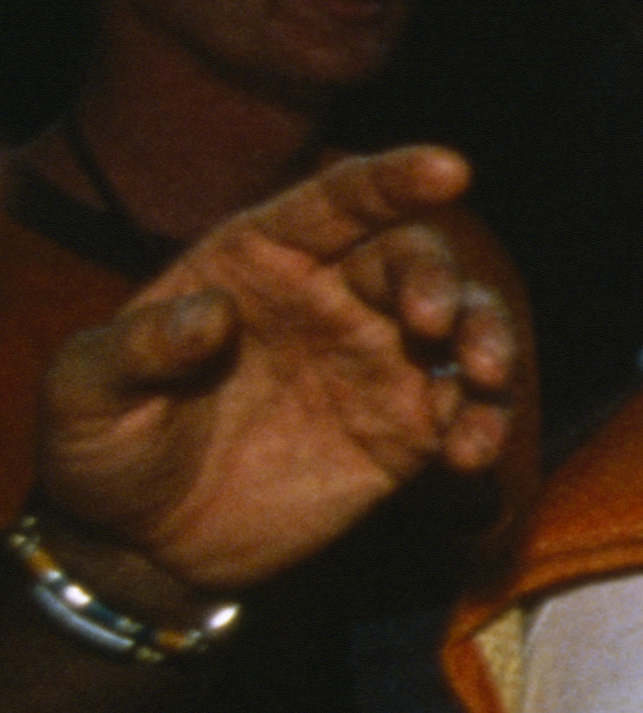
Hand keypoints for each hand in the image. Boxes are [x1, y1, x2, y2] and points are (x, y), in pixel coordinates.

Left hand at [32, 147, 521, 604]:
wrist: (141, 543)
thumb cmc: (104, 447)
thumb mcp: (83, 395)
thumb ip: (134, 348)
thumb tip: (209, 314)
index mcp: (260, 264)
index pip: (335, 205)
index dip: (391, 181)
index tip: (448, 169)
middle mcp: (332, 299)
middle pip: (413, 262)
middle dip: (441, 280)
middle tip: (435, 326)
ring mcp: (377, 364)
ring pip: (462, 326)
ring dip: (490, 339)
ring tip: (487, 378)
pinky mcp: (404, 433)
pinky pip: (467, 412)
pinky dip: (485, 423)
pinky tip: (469, 452)